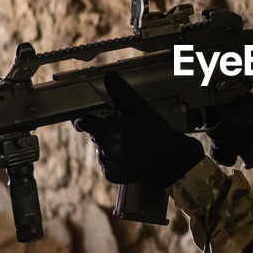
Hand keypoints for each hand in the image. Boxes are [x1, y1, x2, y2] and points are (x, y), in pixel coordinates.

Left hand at [72, 74, 202, 187]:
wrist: (170, 160)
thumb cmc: (157, 134)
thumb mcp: (141, 110)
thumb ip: (122, 94)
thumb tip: (110, 78)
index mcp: (111, 130)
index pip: (83, 122)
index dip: (81, 119)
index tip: (81, 118)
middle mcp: (107, 148)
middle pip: (95, 135)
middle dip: (105, 131)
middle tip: (123, 130)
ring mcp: (109, 163)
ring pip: (100, 149)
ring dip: (109, 146)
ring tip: (128, 144)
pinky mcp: (112, 175)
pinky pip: (106, 164)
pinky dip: (114, 160)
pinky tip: (128, 155)